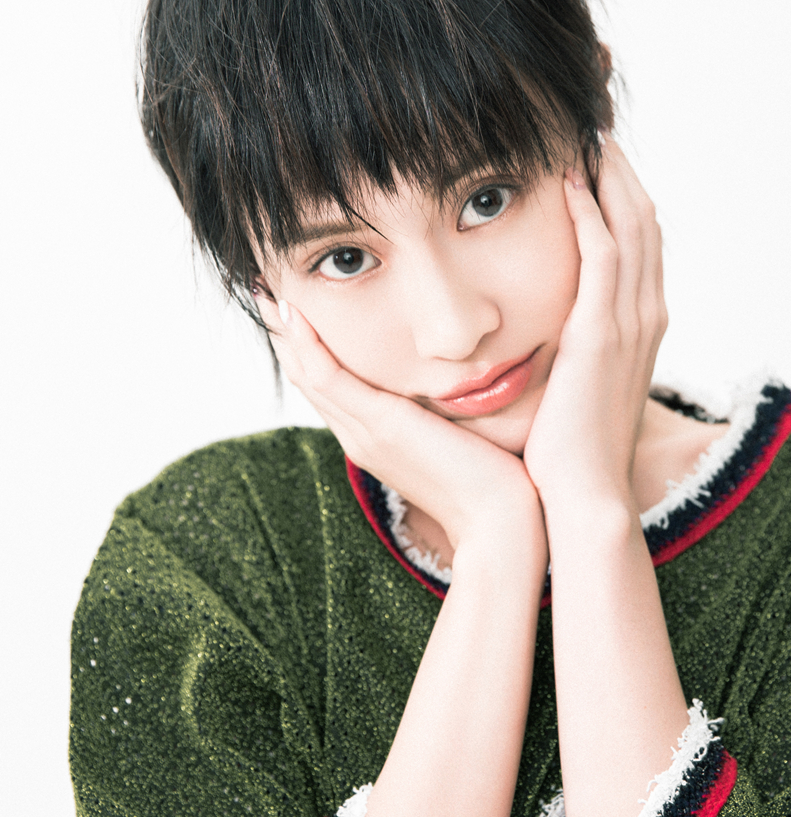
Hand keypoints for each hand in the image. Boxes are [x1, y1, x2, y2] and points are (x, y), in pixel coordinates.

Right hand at [255, 298, 540, 552]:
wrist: (499, 522)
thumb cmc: (495, 482)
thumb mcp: (462, 438)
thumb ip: (449, 414)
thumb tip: (464, 383)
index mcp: (374, 440)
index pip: (329, 388)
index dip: (307, 351)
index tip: (296, 312)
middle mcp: (359, 437)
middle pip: (307, 379)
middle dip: (286, 336)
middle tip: (264, 294)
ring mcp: (364, 433)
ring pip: (307, 375)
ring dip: (286, 332)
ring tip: (266, 294)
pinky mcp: (379, 425)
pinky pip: (327, 377)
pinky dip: (307, 344)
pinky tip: (296, 313)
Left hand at [522, 136, 667, 517]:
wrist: (584, 495)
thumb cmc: (571, 447)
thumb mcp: (578, 384)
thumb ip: (572, 347)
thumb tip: (546, 330)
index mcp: (641, 325)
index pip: (641, 239)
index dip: (625, 192)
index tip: (599, 154)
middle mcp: (646, 315)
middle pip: (644, 219)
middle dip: (622, 168)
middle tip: (598, 124)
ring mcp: (630, 324)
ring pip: (631, 226)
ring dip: (609, 175)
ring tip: (587, 132)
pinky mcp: (601, 335)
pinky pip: (603, 258)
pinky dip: (591, 214)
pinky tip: (568, 180)